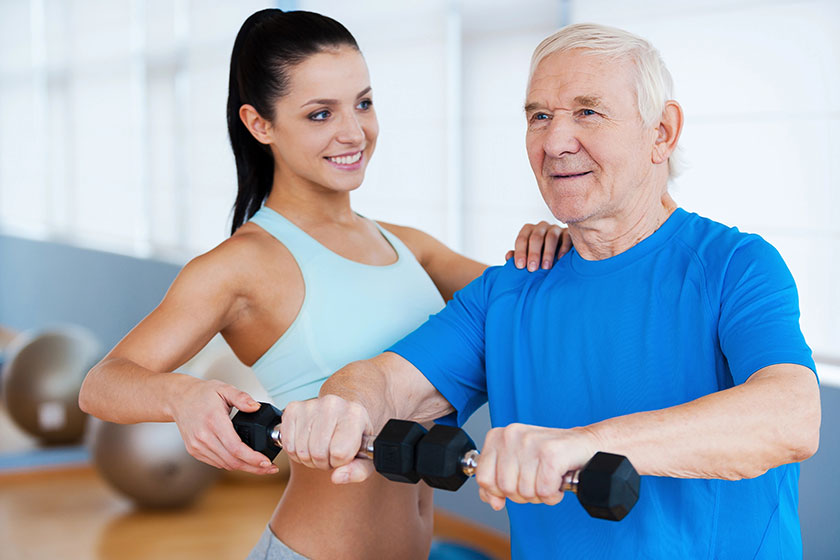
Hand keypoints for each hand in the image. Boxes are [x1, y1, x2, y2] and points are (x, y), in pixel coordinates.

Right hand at [170, 378, 278, 474]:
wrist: (179, 399)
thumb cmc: (202, 393)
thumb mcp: (224, 388)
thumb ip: (242, 397)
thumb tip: (256, 407)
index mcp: (213, 421)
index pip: (236, 448)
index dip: (253, 458)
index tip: (267, 462)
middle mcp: (203, 437)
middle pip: (232, 461)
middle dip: (253, 467)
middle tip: (270, 468)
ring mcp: (197, 446)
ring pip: (225, 464)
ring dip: (244, 468)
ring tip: (260, 466)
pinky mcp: (194, 451)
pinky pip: (216, 463)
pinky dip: (231, 464)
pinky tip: (242, 460)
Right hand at [281, 395, 375, 483]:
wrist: (346, 413)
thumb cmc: (357, 436)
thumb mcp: (367, 456)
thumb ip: (358, 471)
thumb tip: (337, 477)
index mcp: (355, 414)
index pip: (340, 453)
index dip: (340, 462)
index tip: (344, 455)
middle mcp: (332, 404)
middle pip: (318, 453)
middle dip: (324, 462)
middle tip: (331, 453)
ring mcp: (311, 405)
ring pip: (301, 451)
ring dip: (310, 458)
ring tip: (321, 448)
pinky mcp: (293, 408)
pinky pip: (288, 445)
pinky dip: (296, 451)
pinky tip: (308, 443)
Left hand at [475, 423, 597, 510]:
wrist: (586, 444)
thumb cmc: (550, 455)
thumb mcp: (516, 464)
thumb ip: (496, 482)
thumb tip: (491, 500)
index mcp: (498, 436)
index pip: (483, 477)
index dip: (497, 491)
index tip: (514, 487)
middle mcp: (511, 435)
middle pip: (505, 488)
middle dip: (523, 494)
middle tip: (537, 482)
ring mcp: (530, 443)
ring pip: (525, 492)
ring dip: (540, 495)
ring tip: (549, 479)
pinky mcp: (550, 453)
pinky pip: (544, 491)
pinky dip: (553, 494)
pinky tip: (558, 482)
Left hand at [505, 221, 571, 270]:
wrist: (560, 256)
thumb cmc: (540, 257)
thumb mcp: (528, 257)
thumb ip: (518, 257)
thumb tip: (508, 256)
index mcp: (529, 231)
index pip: (522, 239)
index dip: (520, 252)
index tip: (520, 266)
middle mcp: (541, 227)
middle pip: (536, 237)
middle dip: (533, 254)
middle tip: (532, 269)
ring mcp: (556, 229)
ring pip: (551, 237)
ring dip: (548, 253)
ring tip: (546, 267)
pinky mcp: (569, 233)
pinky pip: (566, 238)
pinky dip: (563, 248)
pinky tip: (560, 259)